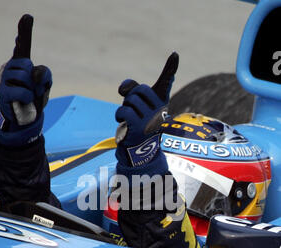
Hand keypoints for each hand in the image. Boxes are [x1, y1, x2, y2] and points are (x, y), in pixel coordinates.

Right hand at [0, 14, 51, 131]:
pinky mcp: (2, 92)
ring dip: (31, 90)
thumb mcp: (45, 85)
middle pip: (28, 65)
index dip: (25, 31)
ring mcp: (4, 78)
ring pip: (25, 77)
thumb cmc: (34, 98)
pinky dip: (28, 97)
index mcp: (21, 63)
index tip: (28, 17)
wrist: (25, 118)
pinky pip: (23, 91)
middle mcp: (11, 67)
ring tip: (27, 95)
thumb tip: (34, 73)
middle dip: (34, 80)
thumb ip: (45, 74)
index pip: (23, 44)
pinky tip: (24, 100)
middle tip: (31, 89)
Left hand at [115, 52, 178, 167]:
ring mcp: (150, 117)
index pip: (166, 81)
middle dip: (131, 98)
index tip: (175, 54)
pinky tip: (124, 122)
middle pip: (138, 89)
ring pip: (130, 100)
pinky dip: (120, 115)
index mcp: (161, 100)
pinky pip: (123, 110)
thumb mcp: (136, 102)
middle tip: (134, 111)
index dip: (171, 67)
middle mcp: (160, 108)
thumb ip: (130, 88)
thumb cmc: (137, 120)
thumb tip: (123, 88)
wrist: (138, 146)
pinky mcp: (139, 125)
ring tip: (131, 119)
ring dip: (125, 108)